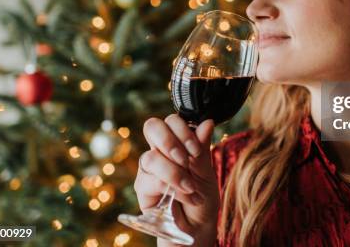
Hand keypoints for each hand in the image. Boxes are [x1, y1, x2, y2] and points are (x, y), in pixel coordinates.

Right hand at [135, 115, 218, 245]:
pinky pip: (152, 180)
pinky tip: (186, 196)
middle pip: (152, 127)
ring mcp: (149, 169)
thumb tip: (207, 122)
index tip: (196, 149)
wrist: (197, 227)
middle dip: (170, 141)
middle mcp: (160, 151)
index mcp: (177, 142)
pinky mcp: (143, 188)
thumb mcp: (207, 172)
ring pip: (151, 157)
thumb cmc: (202, 197)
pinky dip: (173, 188)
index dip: (181, 129)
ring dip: (175, 172)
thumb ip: (202, 148)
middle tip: (186, 159)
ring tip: (191, 187)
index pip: (170, 121)